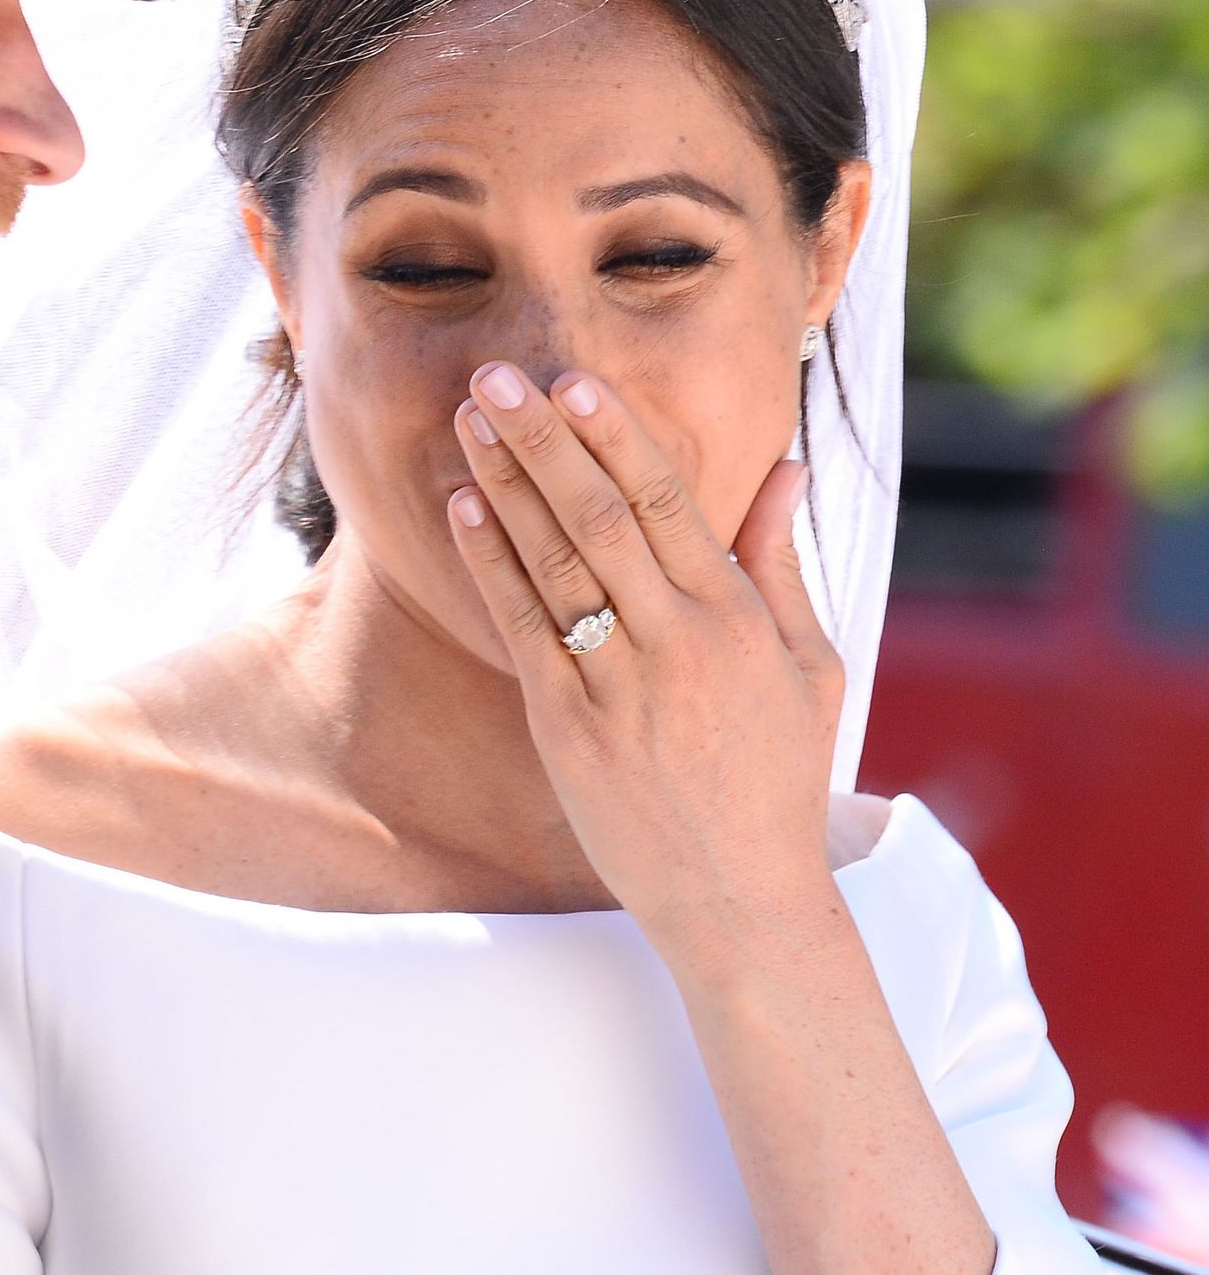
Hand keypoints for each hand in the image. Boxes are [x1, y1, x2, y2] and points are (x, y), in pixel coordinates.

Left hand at [447, 360, 843, 971]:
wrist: (738, 900)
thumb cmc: (781, 775)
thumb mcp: (811, 667)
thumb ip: (783, 564)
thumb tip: (786, 468)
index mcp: (736, 621)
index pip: (669, 506)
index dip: (617, 438)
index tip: (577, 381)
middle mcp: (673, 645)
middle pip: (598, 519)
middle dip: (544, 440)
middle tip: (496, 373)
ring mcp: (613, 687)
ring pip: (552, 563)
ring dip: (506, 484)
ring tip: (470, 418)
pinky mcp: (565, 728)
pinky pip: (521, 629)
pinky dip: (491, 564)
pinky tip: (464, 507)